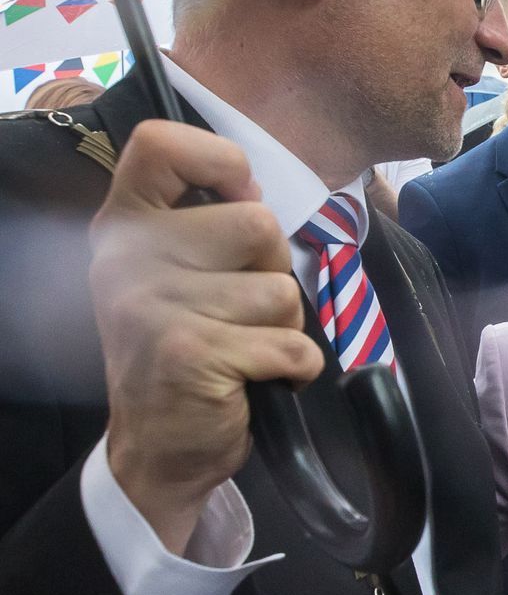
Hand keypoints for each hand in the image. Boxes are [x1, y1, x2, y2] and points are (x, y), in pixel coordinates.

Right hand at [91, 120, 322, 553]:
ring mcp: (156, 306)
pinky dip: (296, 369)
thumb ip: (207, 225)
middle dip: (273, 269)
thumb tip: (255, 189)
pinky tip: (257, 382)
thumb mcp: (177, 274)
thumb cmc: (187, 350)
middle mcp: (128, 259)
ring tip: (242, 349)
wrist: (159, 449)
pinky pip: (294, 345)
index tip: (240, 197)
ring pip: (283, 290)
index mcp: (124, 227)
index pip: (161, 144)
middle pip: (258, 223)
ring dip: (283, 327)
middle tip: (239, 311)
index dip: (221, 160)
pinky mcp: (193, 353)